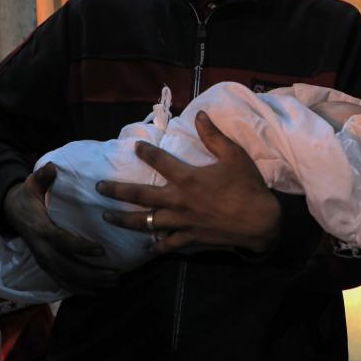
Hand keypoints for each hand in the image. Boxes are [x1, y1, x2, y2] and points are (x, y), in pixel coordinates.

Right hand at [4, 163, 119, 293]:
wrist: (9, 211)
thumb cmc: (26, 195)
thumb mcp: (31, 183)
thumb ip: (42, 176)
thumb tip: (52, 167)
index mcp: (41, 228)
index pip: (62, 241)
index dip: (81, 248)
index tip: (102, 250)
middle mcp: (41, 248)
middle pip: (67, 266)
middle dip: (92, 273)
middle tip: (116, 275)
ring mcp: (42, 259)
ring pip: (66, 277)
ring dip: (90, 283)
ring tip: (113, 283)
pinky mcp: (44, 265)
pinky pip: (60, 281)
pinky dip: (76, 289)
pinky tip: (94, 292)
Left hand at [97, 111, 281, 253]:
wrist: (261, 223)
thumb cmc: (248, 187)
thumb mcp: (234, 156)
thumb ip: (214, 136)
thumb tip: (199, 114)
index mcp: (188, 178)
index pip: (159, 161)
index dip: (145, 152)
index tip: (134, 147)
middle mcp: (178, 201)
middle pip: (140, 196)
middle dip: (117, 191)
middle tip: (99, 188)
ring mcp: (181, 222)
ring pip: (145, 222)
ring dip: (124, 219)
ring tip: (107, 217)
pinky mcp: (189, 239)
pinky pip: (166, 243)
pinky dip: (156, 244)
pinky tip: (147, 245)